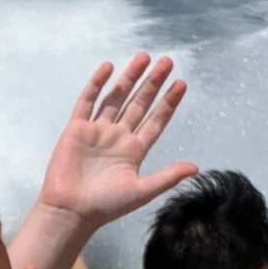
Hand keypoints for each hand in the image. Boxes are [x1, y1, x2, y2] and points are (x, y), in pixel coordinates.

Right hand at [34, 53, 197, 228]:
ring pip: (116, 97)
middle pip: (139, 103)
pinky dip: (97, 84)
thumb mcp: (142, 191)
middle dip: (153, 83)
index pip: (156, 121)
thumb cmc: (106, 206)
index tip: (181, 84)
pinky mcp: (76, 129)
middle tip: (167, 61)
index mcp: (134, 151)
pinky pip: (88, 101)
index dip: (168, 103)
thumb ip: (168, 177)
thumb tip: (196, 167)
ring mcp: (97, 130)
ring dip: (130, 78)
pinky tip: (108, 67)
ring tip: (144, 57)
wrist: (71, 211)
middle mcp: (118, 137)